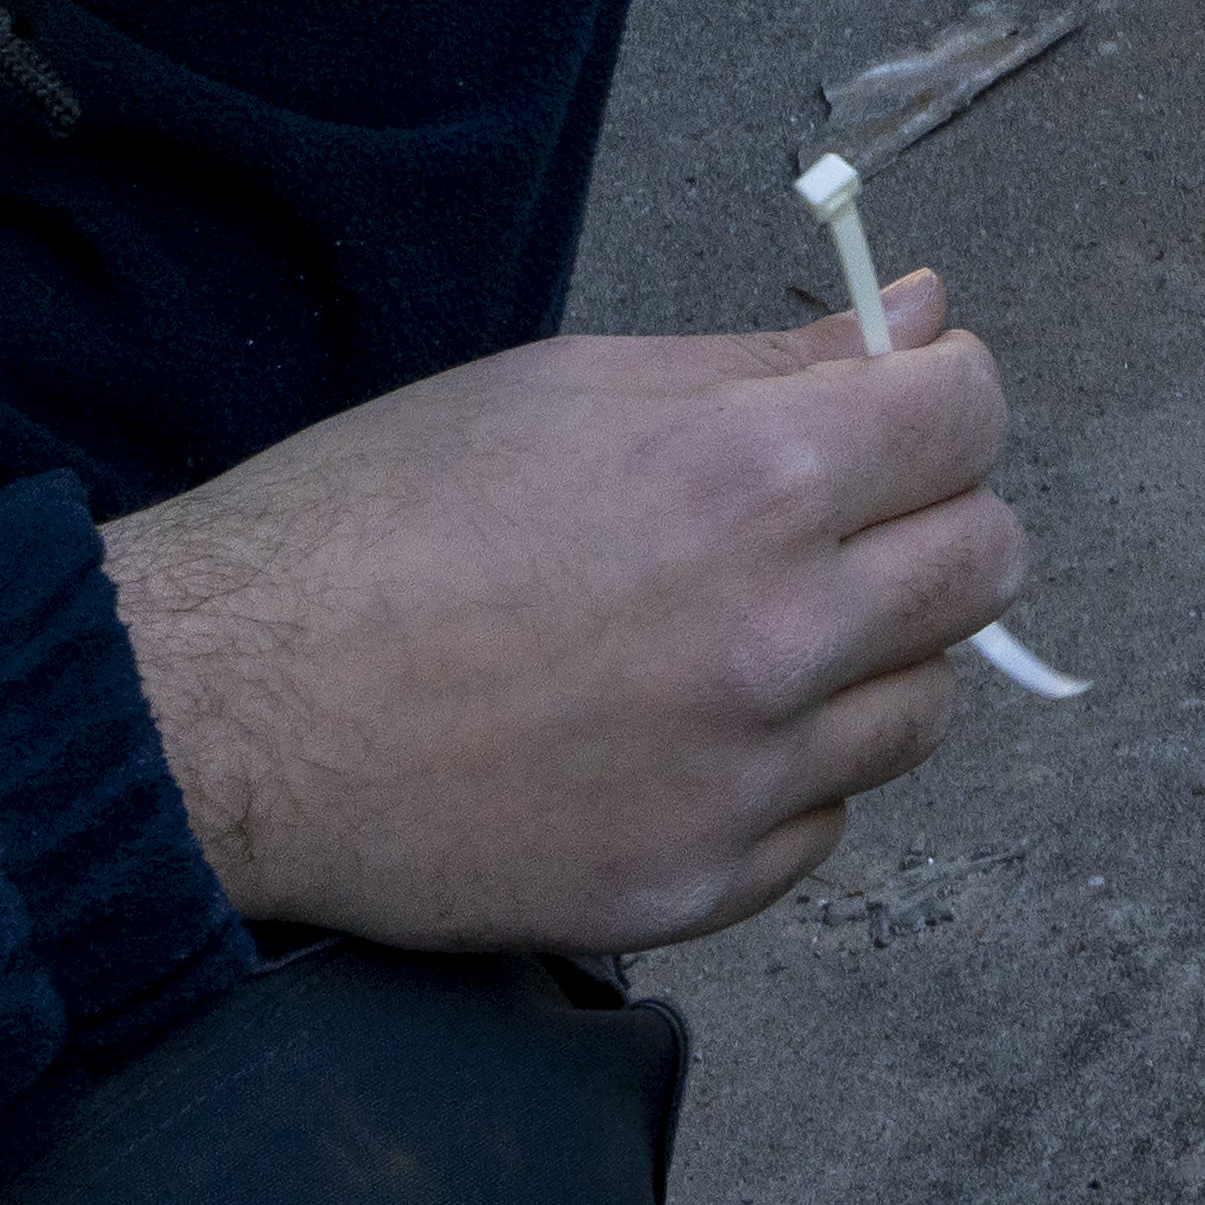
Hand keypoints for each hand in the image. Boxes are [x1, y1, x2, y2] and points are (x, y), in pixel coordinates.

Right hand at [100, 301, 1030, 954]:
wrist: (220, 716)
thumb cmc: (370, 524)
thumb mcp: (565, 390)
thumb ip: (771, 363)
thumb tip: (923, 318)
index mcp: (751, 482)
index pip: (969, 417)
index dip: (941, 394)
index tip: (899, 402)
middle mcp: (777, 636)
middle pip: (984, 563)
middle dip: (932, 519)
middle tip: (835, 519)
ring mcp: (743, 778)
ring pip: (924, 706)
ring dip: (869, 658)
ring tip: (738, 633)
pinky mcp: (695, 886)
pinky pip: (825, 819)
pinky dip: (784, 775)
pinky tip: (680, 734)